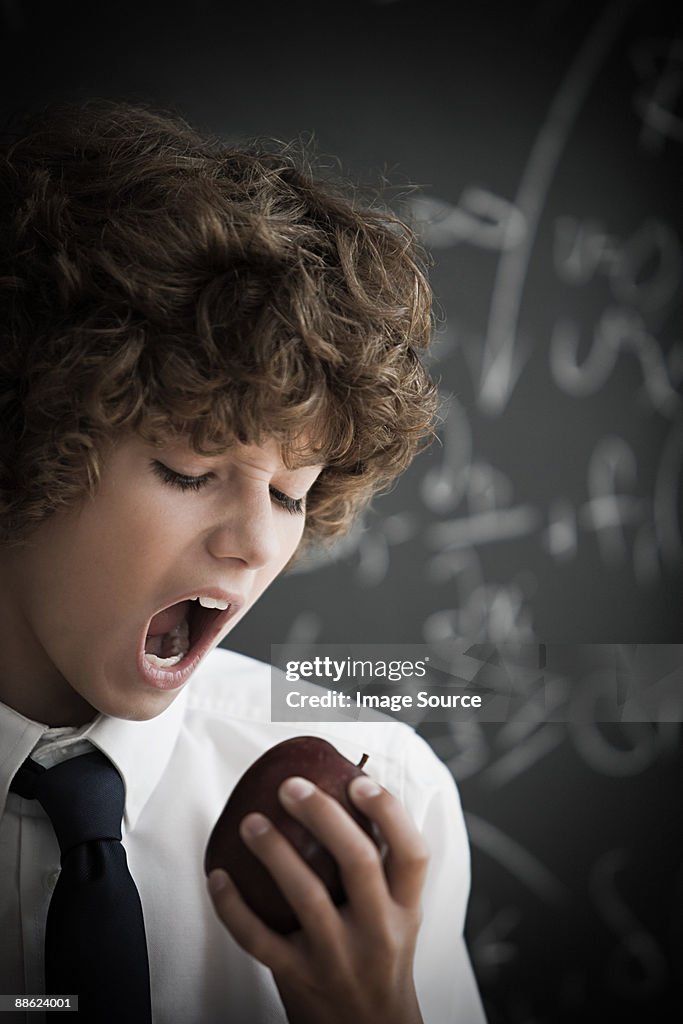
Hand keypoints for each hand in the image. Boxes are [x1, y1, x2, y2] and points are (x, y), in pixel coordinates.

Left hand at [207, 773, 428, 1023]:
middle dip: (323, 815)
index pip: (412, 853)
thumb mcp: (397, 916)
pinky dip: (232, 907)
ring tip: (251, 822)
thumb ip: (381, 868)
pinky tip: (218, 877)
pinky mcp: (300, 978)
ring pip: (307, 896)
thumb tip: (344, 792)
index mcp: (404, 907)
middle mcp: (378, 930)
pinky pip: (260, 939)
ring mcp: (339, 957)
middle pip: (358, 861)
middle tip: (291, 785)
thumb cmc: (378, 959)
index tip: (357, 781)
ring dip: (275, 852)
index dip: (389, 811)